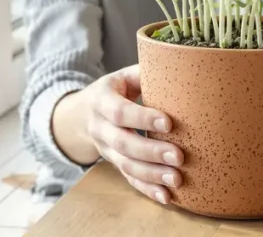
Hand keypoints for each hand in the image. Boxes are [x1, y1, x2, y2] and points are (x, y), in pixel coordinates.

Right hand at [83, 65, 183, 204]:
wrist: (82, 113)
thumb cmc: (115, 89)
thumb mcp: (123, 76)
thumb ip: (145, 72)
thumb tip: (181, 65)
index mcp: (101, 100)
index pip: (120, 112)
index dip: (142, 119)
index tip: (169, 122)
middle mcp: (100, 128)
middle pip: (123, 144)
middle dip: (151, 152)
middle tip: (179, 157)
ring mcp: (105, 150)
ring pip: (126, 166)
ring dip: (152, 175)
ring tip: (177, 179)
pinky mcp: (114, 164)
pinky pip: (129, 180)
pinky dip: (147, 190)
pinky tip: (167, 196)